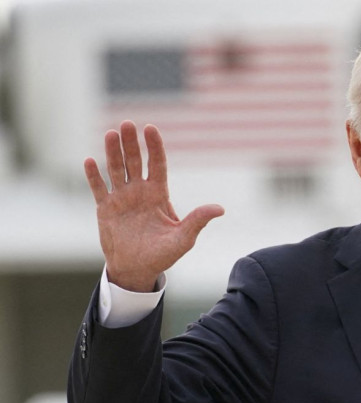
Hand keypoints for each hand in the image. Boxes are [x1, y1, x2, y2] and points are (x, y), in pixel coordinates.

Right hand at [85, 121, 224, 291]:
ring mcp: (121, 198)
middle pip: (135, 161)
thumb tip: (220, 209)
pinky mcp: (105, 208)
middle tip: (127, 124)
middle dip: (131, 143)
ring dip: (112, 152)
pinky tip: (90, 161)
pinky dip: (94, 176)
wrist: (138, 269)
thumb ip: (198, 221)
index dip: (154, 146)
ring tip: (110, 133)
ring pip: (116, 169)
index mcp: (159, 194)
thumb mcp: (183, 238)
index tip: (150, 128)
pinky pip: (99, 188)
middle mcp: (139, 191)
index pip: (157, 164)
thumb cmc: (163, 254)